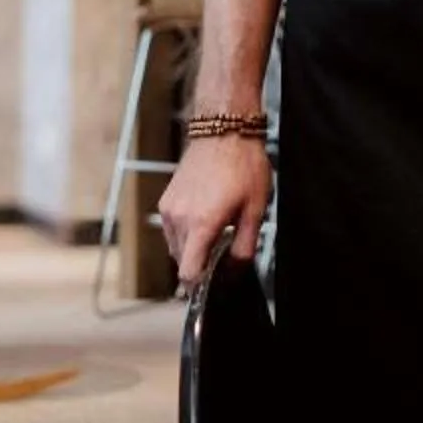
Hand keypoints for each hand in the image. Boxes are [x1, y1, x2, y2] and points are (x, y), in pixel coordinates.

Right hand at [158, 133, 270, 288]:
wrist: (224, 131)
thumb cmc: (243, 166)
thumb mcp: (255, 211)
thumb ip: (244, 248)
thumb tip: (234, 271)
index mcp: (202, 225)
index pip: (188, 273)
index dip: (199, 288)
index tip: (210, 290)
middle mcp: (180, 219)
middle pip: (181, 263)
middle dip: (199, 268)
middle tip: (222, 261)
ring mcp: (170, 209)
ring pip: (176, 247)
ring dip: (192, 251)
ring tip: (216, 236)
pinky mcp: (167, 200)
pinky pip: (172, 230)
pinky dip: (186, 235)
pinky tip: (205, 222)